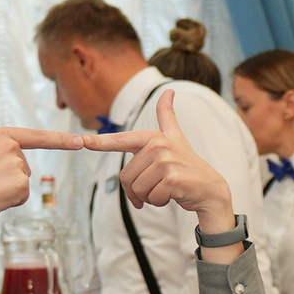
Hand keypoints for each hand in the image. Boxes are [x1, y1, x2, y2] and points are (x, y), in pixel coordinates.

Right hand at [0, 80, 91, 236]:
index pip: (36, 137)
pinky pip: (20, 195)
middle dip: (4, 174)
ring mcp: (19, 169)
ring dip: (5, 188)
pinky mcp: (21, 189)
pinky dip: (8, 200)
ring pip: (20, 180)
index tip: (80, 142)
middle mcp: (13, 150)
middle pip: (21, 164)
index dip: (60, 140)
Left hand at [87, 93, 234, 228]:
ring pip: (137, 189)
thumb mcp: (176, 139)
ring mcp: (166, 161)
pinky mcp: (172, 179)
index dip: (100, 142)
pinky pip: (151, 198)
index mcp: (154, 137)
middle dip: (137, 191)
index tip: (83, 141)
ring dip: (149, 197)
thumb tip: (169, 91)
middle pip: (126, 177)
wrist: (211, 190)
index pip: (122, 141)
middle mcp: (159, 145)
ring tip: (166, 190)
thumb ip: (167, 116)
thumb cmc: (187, 167)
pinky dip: (159, 202)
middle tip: (156, 189)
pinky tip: (173, 195)